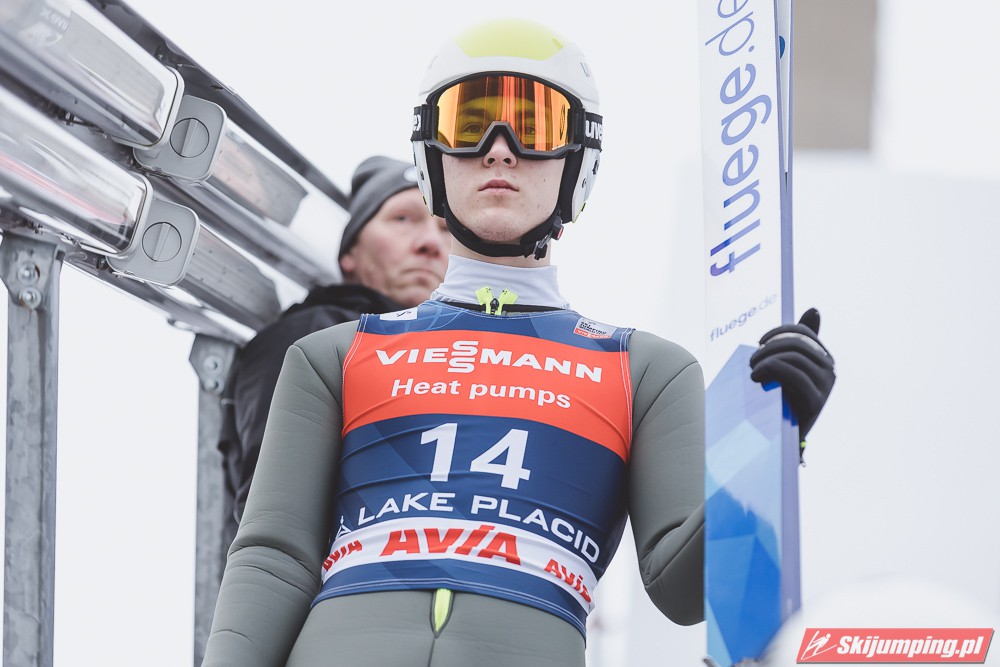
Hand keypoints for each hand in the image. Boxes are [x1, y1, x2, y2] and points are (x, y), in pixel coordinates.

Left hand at [749, 308, 834, 438]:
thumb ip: (796, 343)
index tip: (759, 342)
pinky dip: (770, 370)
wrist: (785, 436)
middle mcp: (829, 369)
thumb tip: (814, 310)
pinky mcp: (816, 400)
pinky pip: (792, 374)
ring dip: (765, 360)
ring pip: (792, 357)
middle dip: (768, 348)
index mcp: (824, 357)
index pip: (802, 331)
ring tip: (753, 371)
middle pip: (795, 343)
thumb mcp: (789, 368)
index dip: (777, 332)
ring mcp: (825, 385)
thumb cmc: (783, 398)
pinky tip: (757, 378)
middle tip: (751, 360)